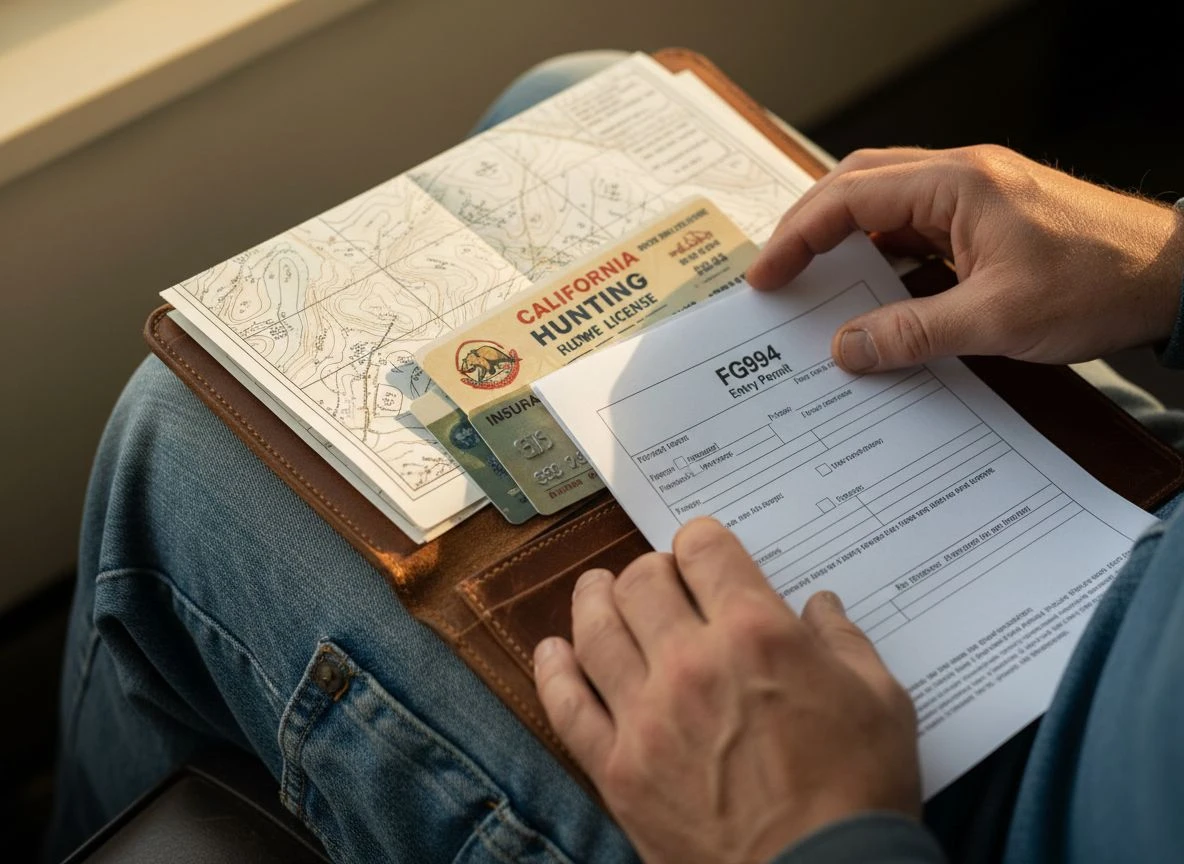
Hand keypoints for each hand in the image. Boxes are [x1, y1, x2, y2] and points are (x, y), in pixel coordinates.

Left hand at [533, 518, 919, 863]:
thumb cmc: (860, 794)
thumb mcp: (881, 702)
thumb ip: (844, 642)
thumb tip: (821, 606)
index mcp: (756, 633)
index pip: (705, 551)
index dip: (701, 542)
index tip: (701, 552)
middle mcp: (690, 662)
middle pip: (642, 583)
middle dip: (650, 570)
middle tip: (658, 580)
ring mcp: (645, 717)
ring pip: (596, 632)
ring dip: (593, 600)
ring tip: (596, 590)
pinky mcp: (618, 770)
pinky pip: (566, 707)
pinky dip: (553, 671)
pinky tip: (553, 652)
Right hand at [747, 145, 1183, 372]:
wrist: (1176, 277)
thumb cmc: (1098, 284)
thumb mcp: (996, 320)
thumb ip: (911, 333)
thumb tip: (846, 349)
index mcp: (955, 184)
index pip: (849, 199)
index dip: (797, 238)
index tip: (765, 278)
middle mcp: (960, 175)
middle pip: (857, 183)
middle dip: (808, 226)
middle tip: (777, 272)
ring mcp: (976, 191)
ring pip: (885, 200)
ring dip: (844, 236)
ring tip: (812, 280)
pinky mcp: (990, 215)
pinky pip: (918, 225)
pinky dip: (884, 253)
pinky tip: (874, 289)